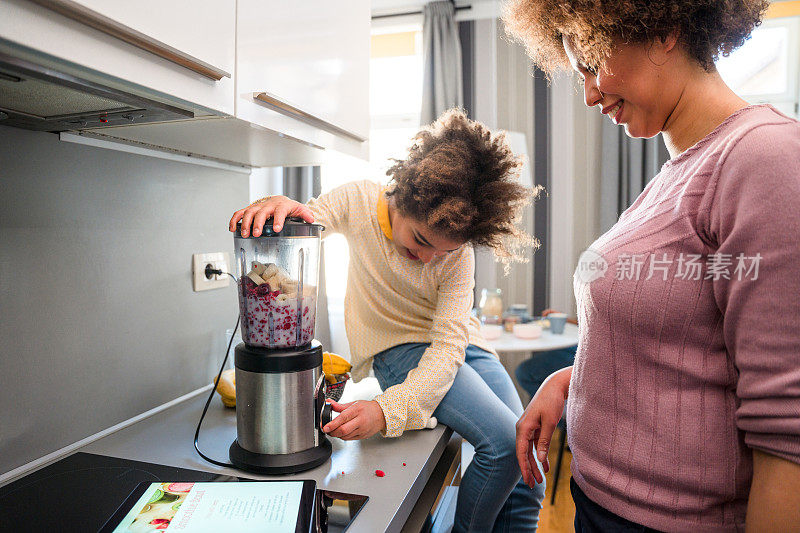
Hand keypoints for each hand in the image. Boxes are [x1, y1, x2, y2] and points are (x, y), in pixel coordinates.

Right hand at [229, 195, 313, 236]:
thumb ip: (306, 214)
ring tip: (245, 234)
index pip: (280, 211)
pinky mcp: (250, 209)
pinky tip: (232, 228)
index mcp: (281, 205)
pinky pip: (240, 212)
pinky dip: (234, 219)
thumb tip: (311, 219)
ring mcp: (258, 206)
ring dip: (245, 223)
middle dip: (257, 223)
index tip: (277, 229)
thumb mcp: (300, 210)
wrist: (281, 201)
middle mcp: (268, 205)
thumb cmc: (289, 208)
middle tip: (255, 233)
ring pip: (249, 211)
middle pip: (261, 212)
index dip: (278, 220)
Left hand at [322, 400, 386, 439]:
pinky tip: (341, 432)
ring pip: (345, 436)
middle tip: (326, 430)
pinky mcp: (362, 436)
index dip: (332, 424)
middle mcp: (360, 421)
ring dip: (336, 435)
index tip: (325, 427)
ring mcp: (362, 430)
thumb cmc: (367, 408)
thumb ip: (339, 406)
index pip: (343, 418)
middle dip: (332, 432)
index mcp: (357, 410)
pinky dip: (343, 436)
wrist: (381, 415)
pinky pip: (349, 439)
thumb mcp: (354, 404)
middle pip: (343, 430)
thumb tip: (329, 402)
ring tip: (333, 430)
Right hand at [515, 366, 571, 486]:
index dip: (524, 467)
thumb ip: (544, 442)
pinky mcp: (535, 428)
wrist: (554, 386)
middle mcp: (523, 429)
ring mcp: (529, 428)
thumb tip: (540, 460)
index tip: (528, 480)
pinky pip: (536, 445)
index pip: (521, 452)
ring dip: (535, 465)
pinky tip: (546, 467)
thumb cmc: (551, 402)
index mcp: (523, 428)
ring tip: (540, 480)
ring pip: (530, 451)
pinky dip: (540, 456)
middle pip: (524, 454)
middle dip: (529, 470)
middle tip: (533, 486)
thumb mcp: (550, 423)